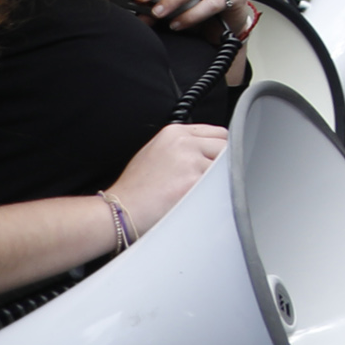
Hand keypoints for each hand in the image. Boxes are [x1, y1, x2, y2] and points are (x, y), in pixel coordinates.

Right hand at [107, 122, 229, 240]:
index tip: (213, 163)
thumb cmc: (135, 190)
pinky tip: (197, 200)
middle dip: (221, 164)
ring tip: (196, 191)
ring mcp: (189, 159)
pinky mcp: (193, 180)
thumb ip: (183, 146)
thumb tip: (210, 150)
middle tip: (205, 181)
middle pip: (226, 146)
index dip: (218, 150)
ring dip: (218, 179)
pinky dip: (214, 193)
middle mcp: (183, 141)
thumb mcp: (156, 153)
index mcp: (174, 132)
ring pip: (226, 165)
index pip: (217, 132)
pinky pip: (220, 184)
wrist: (118, 211)